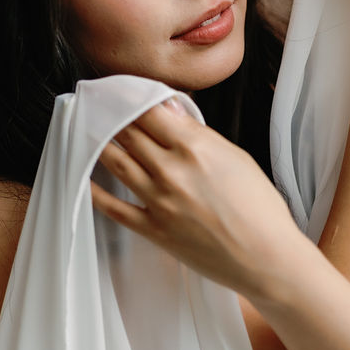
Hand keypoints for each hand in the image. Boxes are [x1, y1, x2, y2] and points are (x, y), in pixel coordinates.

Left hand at [89, 102, 306, 304]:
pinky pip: (114, 208)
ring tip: (88, 130)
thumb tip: (171, 110)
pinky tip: (83, 178)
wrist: (266, 258)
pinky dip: (95, 191)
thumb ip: (197, 133)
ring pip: (117, 162)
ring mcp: (159, 201)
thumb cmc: (260, 208)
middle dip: (111, 116)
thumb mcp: (236, 157)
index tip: (121, 92)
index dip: (130, 97)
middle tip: (97, 106)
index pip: (149, 111)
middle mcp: (172, 171)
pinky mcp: (154, 229)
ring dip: (99, 143)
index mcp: (195, 147)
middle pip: (129, 133)